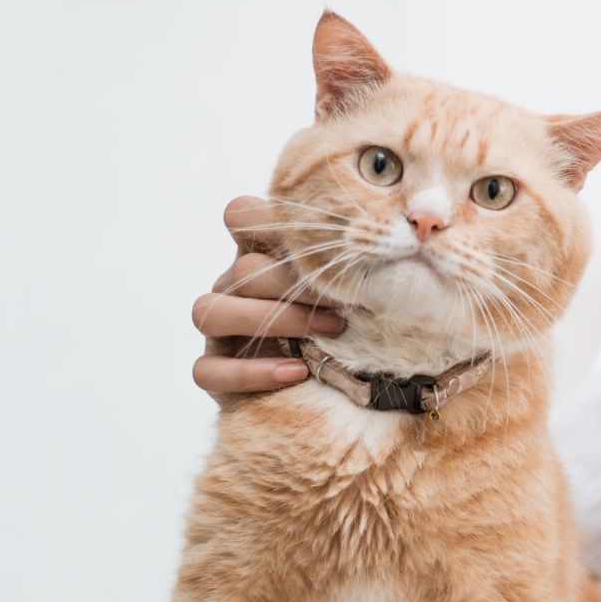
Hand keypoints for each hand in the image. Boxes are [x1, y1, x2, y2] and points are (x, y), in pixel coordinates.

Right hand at [191, 196, 344, 399]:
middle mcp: (234, 288)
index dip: (262, 217)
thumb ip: (351, 263)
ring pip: (210, 311)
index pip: (240, 215)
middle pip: (241, 271)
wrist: (341, 386)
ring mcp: (220, 330)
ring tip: (324, 334)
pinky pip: (208, 370)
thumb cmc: (349, 326)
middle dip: (293, 286)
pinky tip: (296, 372)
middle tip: (342, 305)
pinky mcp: (214, 371)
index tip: (307, 237)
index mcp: (262, 256)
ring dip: (270, 321)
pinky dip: (251, 372)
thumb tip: (392, 234)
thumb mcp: (352, 289)